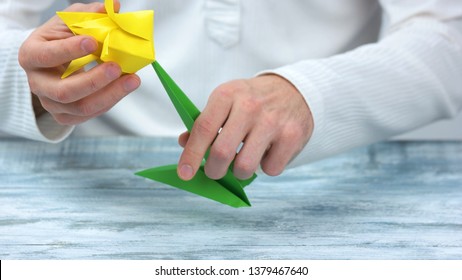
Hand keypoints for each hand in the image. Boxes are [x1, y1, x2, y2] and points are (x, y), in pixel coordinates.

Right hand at [18, 1, 139, 124]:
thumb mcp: (70, 22)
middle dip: (94, 80)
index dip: (69, 50)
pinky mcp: (66, 116)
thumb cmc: (61, 40)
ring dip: (110, 94)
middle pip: (65, 91)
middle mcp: (37, 83)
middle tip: (117, 67)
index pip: (47, 55)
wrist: (52, 64)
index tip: (93, 42)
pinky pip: (91, 114)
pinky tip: (125, 87)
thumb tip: (114, 7)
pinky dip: (111, 100)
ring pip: (81, 107)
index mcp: (31, 55)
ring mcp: (51, 103)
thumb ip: (89, 14)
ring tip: (132, 79)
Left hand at [177, 74, 313, 179]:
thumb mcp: (226, 101)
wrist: (295, 91)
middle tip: (215, 171)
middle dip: (214, 170)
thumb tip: (185, 143)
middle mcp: (249, 106)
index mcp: (227, 95)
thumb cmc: (252, 100)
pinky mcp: (292, 136)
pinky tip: (267, 153)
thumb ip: (205, 123)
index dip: (191, 155)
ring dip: (240, 172)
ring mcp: (272, 121)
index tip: (184, 173)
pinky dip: (265, 168)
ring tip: (243, 161)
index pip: (203, 129)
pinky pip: (270, 169)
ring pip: (245, 166)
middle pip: (222, 153)